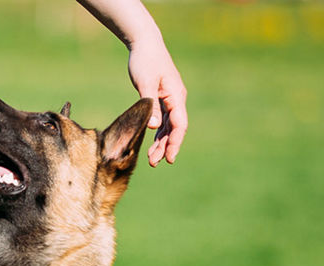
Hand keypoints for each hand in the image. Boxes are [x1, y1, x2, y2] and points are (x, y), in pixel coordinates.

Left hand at [127, 38, 186, 166]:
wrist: (144, 44)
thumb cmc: (144, 60)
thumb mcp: (145, 82)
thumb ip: (150, 105)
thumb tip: (154, 127)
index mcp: (176, 96)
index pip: (179, 124)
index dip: (175, 143)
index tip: (169, 158)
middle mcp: (176, 99)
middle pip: (174, 129)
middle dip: (166, 147)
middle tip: (155, 163)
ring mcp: (170, 99)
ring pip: (169, 126)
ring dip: (161, 142)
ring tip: (152, 159)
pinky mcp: (162, 98)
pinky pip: (163, 120)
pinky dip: (158, 132)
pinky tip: (152, 144)